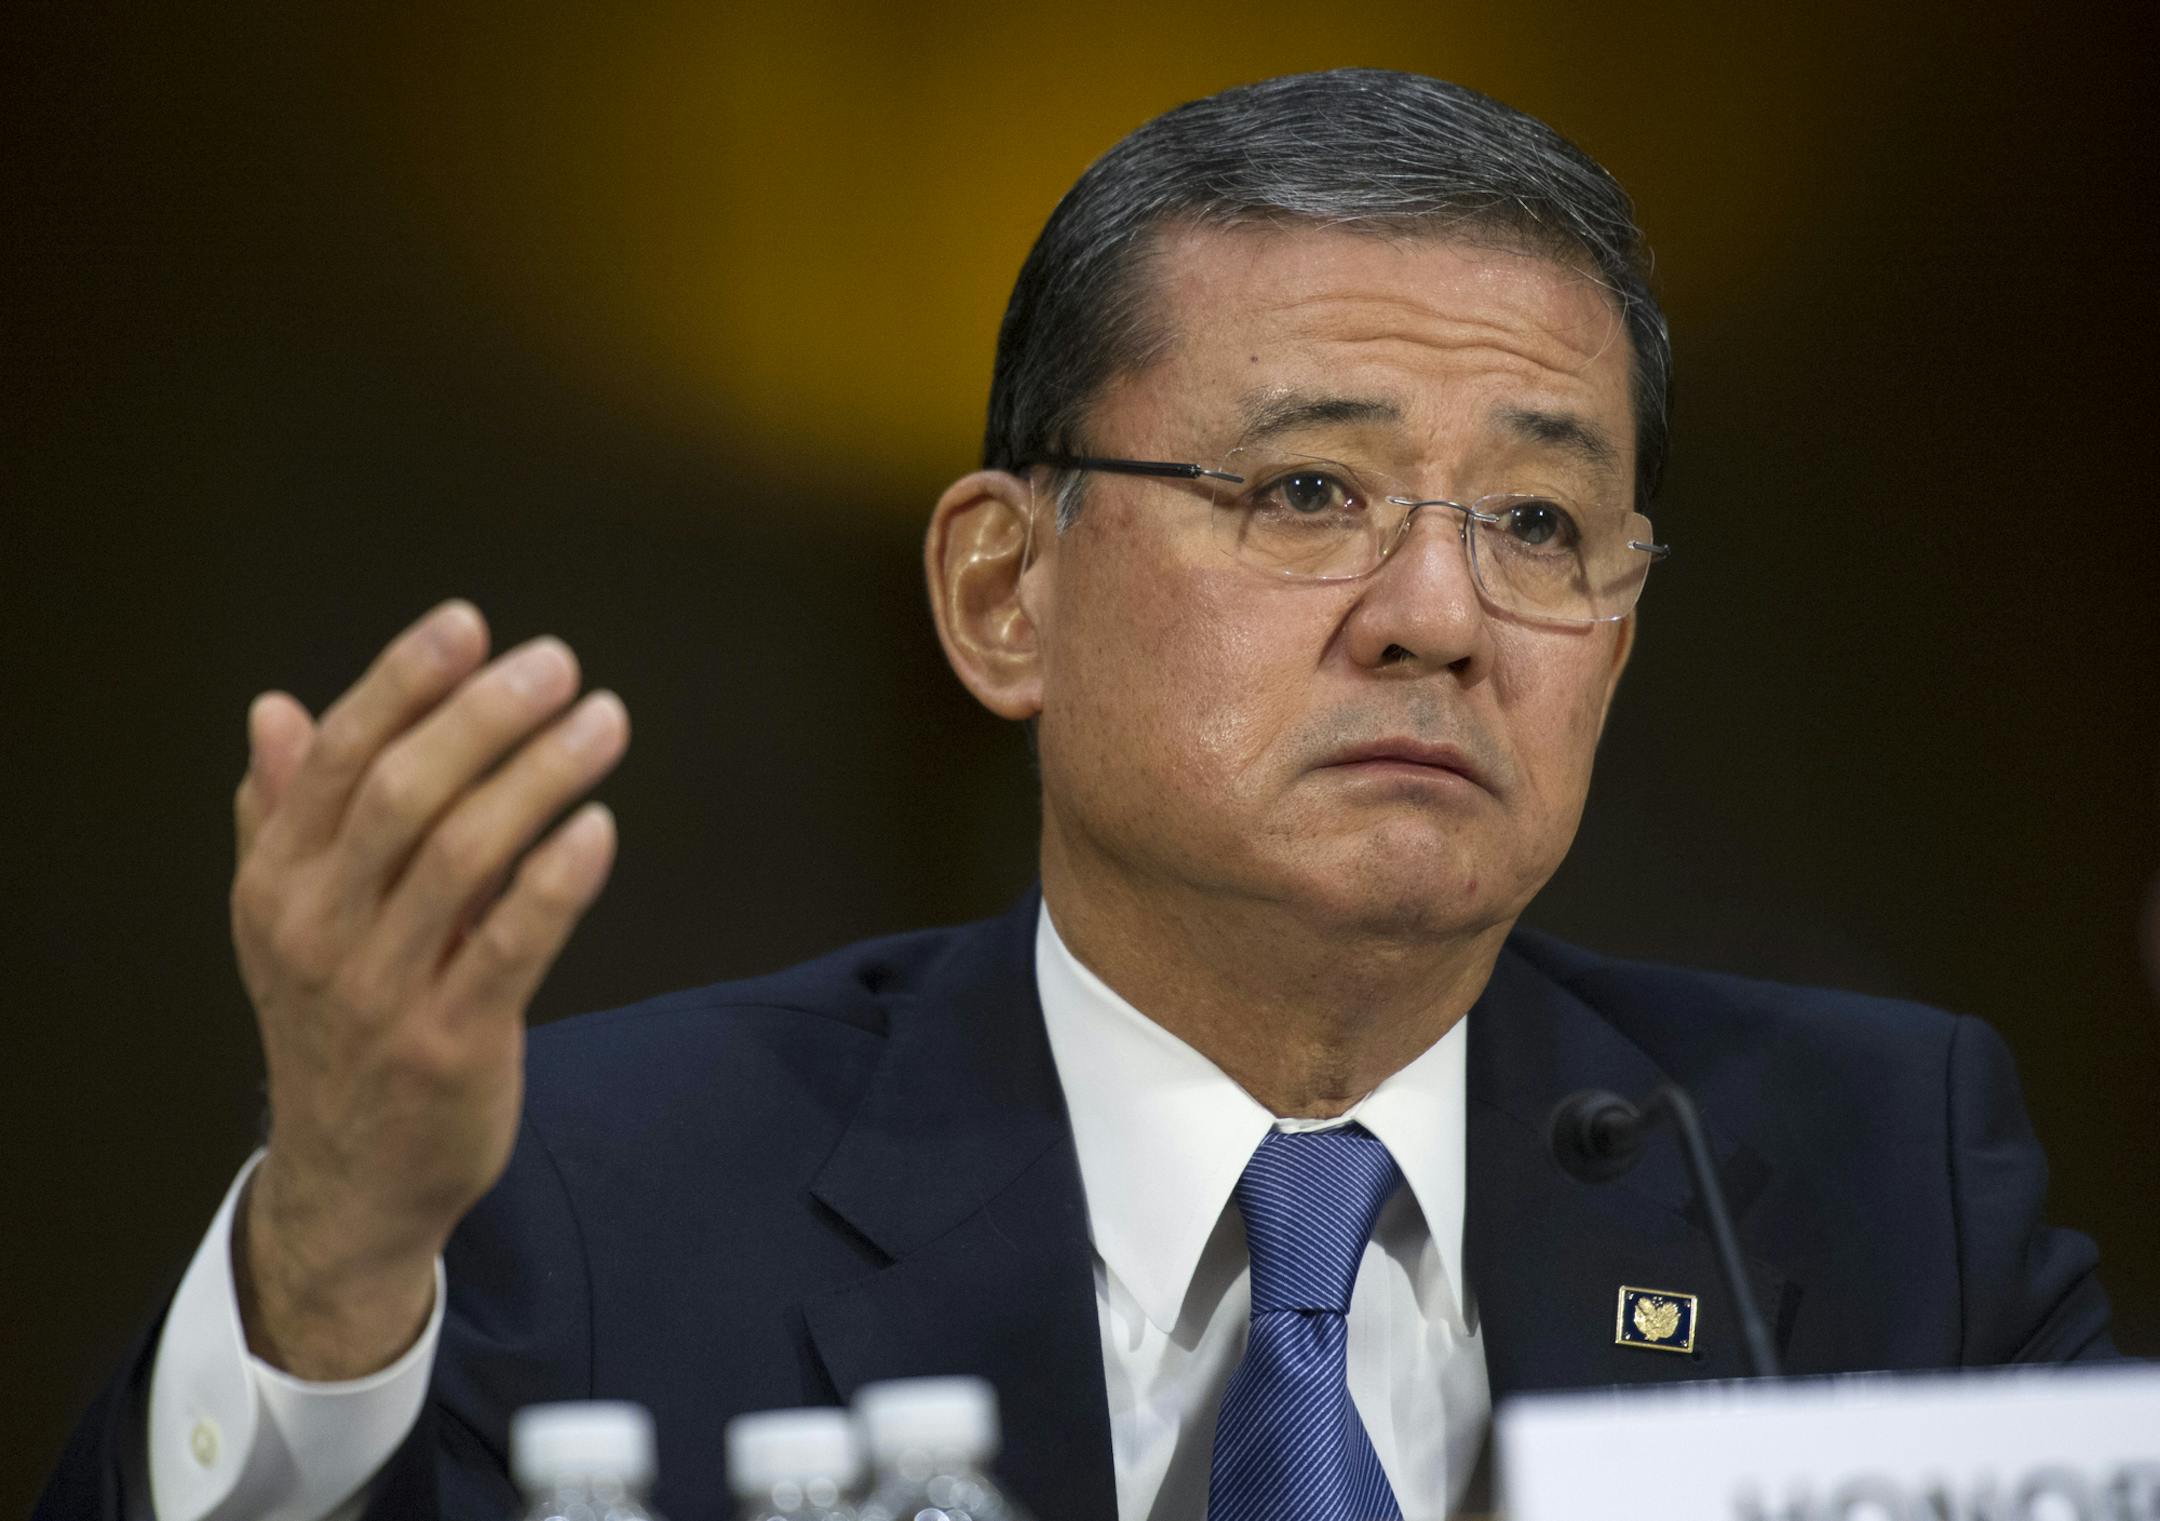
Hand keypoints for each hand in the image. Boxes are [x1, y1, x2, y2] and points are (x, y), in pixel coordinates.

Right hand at [228, 600, 628, 1377]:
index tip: (469, 625)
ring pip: (464, 855)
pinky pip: (511, 944)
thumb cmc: (338, 1027)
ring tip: (604, 723)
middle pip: (405, 791)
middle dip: (486, 715)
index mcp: (276, 882)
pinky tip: (600, 825)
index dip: (405, 682)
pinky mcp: (452, 1044)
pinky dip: (558, 879)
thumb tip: (276, 710)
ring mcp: (382, 990)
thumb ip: (285, 813)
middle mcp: (318, 929)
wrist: (352, 1181)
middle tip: (558, 664)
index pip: (340, 757)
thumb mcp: (290, 922)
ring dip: (542, 776)